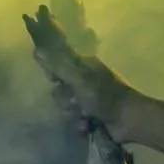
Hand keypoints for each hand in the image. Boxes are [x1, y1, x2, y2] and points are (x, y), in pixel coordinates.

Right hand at [22, 2, 137, 132]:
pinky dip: (79, 123)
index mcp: (81, 64)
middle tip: (73, 99)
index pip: (57, 50)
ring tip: (85, 115)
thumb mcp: (80, 79)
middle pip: (57, 84)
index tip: (35, 38)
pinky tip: (88, 125)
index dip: (45, 47)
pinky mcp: (89, 114)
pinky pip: (72, 118)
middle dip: (62, 96)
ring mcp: (86, 96)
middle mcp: (82, 77)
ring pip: (63, 103)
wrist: (129, 121)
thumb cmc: (105, 95)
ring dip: (71, 112)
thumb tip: (38, 49)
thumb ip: (58, 65)